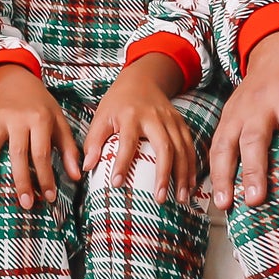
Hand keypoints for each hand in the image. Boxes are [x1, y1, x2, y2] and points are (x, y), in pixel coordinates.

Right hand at [0, 63, 80, 209]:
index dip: (46, 177)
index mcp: (40, 119)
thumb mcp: (60, 124)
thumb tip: (77, 176)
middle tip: (25, 204)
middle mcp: (18, 117)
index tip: (48, 197)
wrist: (20, 85)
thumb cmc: (43, 110)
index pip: (42, 153)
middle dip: (22, 180)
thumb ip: (69, 150)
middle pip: (18, 153)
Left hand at [83, 53, 196, 201]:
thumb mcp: (101, 116)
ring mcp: (171, 120)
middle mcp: (154, 117)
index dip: (122, 163)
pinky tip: (191, 184)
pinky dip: (192, 166)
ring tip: (181, 198)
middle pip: (164, 146)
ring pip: (181, 148)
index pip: (127, 142)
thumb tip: (87, 168)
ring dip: (183, 175)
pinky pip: (190, 146)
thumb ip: (94, 141)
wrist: (142, 79)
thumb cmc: (118, 103)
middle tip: (160, 198)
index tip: (117, 184)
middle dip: (164, 174)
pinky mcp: (181, 123)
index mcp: (131, 116)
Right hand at [208, 28, 278, 208]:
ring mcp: (239, 109)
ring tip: (226, 205)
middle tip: (256, 201)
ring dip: (223, 175)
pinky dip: (213, 170)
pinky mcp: (227, 116)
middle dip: (253, 171)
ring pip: (226, 143)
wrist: (278, 50)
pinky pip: (216, 144)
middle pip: (254, 138)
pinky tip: (216, 194)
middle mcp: (260, 101)